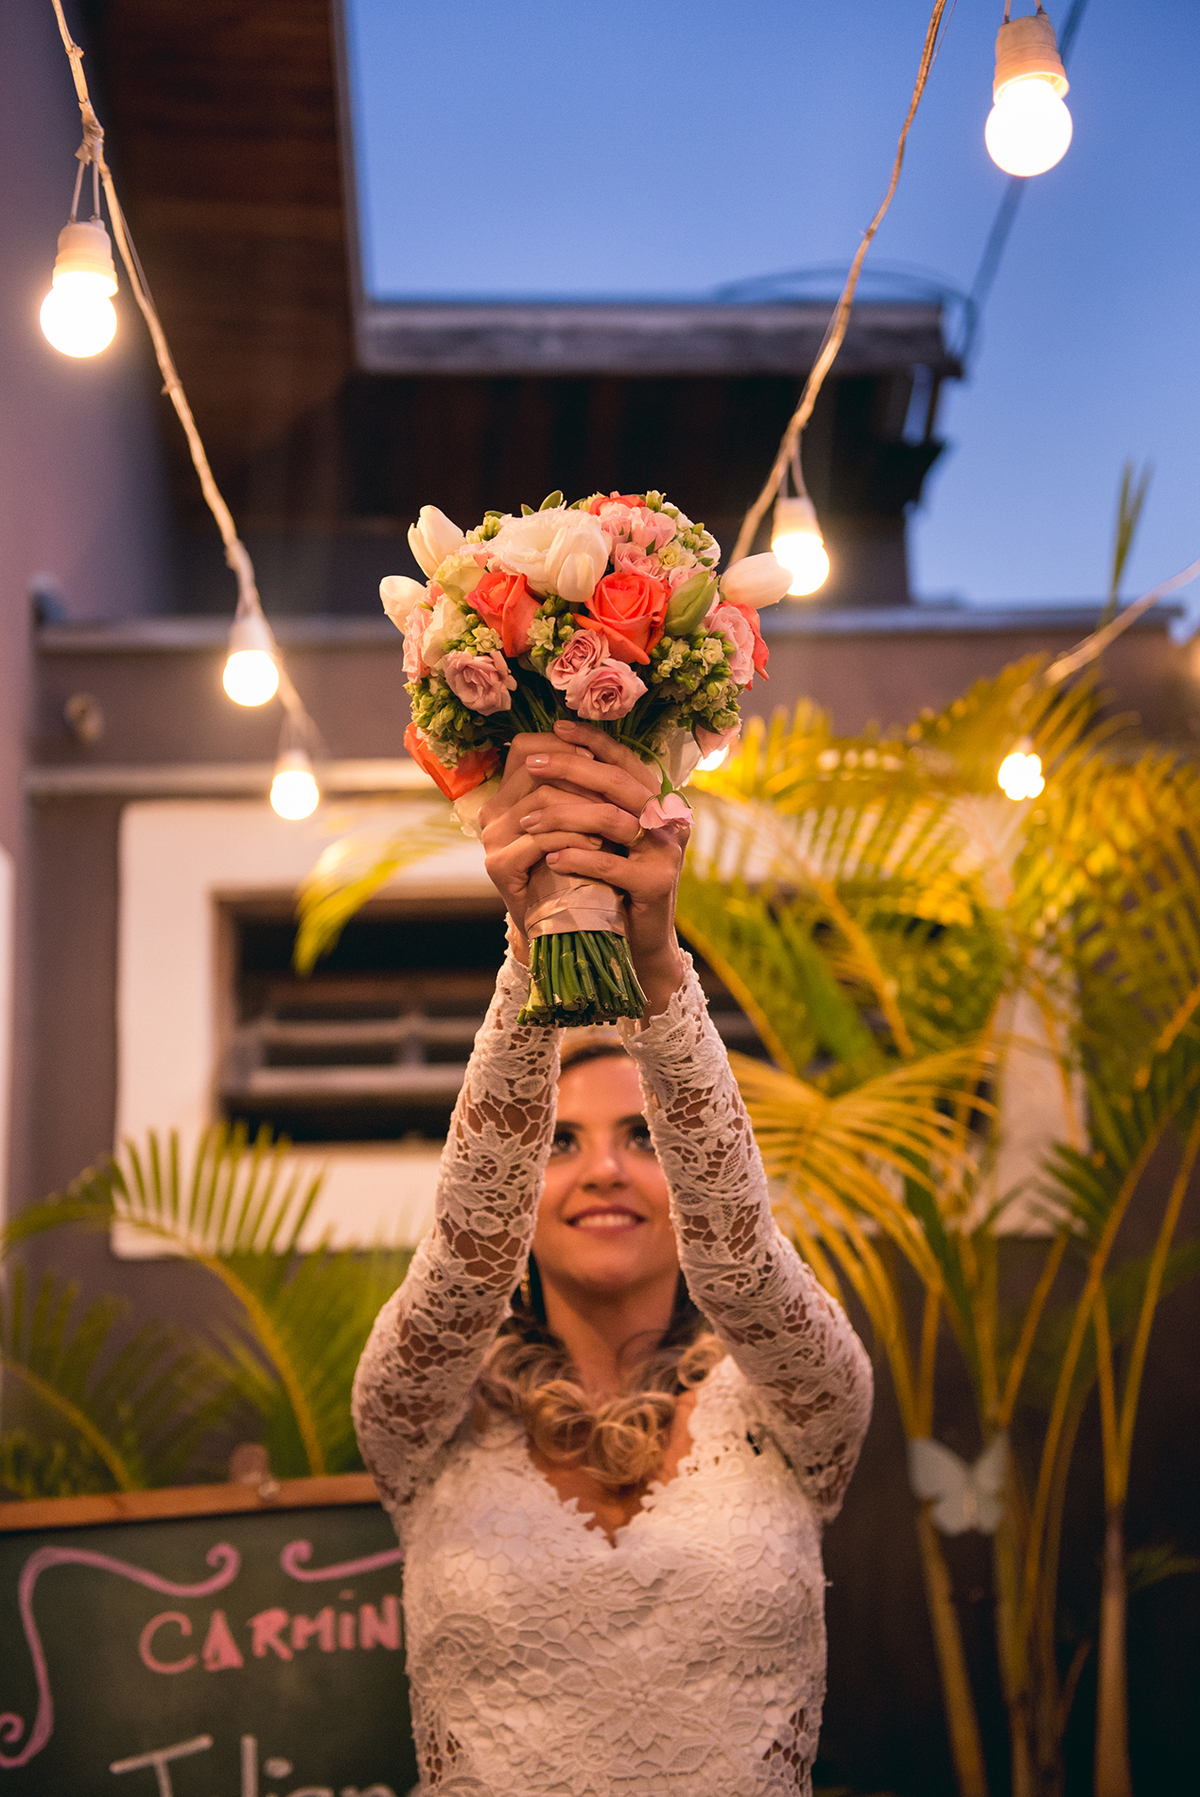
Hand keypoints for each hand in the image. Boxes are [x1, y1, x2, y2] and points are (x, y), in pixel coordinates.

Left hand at [480, 721, 687, 1013]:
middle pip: (617, 783)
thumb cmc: (616, 882)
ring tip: (527, 820)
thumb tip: (552, 756)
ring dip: (564, 816)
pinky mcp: (657, 884)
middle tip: (534, 764)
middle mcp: (669, 820)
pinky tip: (550, 858)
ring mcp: (667, 852)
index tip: (556, 728)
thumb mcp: (608, 837)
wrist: (640, 939)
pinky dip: (577, 858)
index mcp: (659, 801)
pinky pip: (611, 864)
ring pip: (611, 821)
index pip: (626, 761)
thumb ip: (595, 802)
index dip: (593, 742)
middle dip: (571, 769)